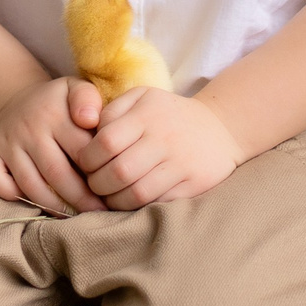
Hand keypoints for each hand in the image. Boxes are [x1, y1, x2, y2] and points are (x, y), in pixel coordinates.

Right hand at [0, 78, 108, 214]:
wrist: (18, 100)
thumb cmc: (58, 103)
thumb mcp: (76, 89)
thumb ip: (89, 98)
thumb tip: (90, 119)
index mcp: (53, 114)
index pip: (80, 151)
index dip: (98, 173)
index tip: (112, 188)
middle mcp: (27, 128)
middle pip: (56, 173)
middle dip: (80, 198)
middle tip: (98, 212)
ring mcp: (7, 143)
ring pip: (30, 184)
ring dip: (53, 205)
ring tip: (74, 216)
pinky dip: (12, 195)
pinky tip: (35, 203)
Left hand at [73, 88, 245, 207]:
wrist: (220, 129)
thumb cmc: (167, 114)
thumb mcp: (141, 98)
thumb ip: (112, 110)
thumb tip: (88, 133)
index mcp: (146, 114)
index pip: (106, 142)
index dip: (88, 159)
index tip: (85, 164)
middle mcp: (163, 138)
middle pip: (119, 171)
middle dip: (97, 184)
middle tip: (94, 185)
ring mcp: (180, 163)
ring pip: (137, 193)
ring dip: (115, 201)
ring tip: (109, 197)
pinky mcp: (194, 184)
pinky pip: (159, 203)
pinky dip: (139, 207)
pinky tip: (130, 202)